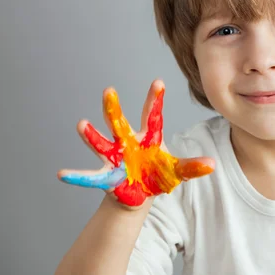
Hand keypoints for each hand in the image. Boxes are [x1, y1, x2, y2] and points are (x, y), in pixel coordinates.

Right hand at [57, 79, 214, 207]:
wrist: (140, 192)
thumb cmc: (157, 174)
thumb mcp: (177, 171)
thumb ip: (192, 167)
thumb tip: (212, 165)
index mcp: (148, 137)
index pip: (153, 115)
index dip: (155, 99)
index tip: (158, 82)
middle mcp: (128, 142)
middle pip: (119, 122)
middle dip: (114, 107)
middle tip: (109, 90)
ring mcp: (115, 157)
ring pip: (101, 143)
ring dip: (91, 135)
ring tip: (81, 124)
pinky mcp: (106, 176)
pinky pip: (89, 176)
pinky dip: (77, 176)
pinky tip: (63, 174)